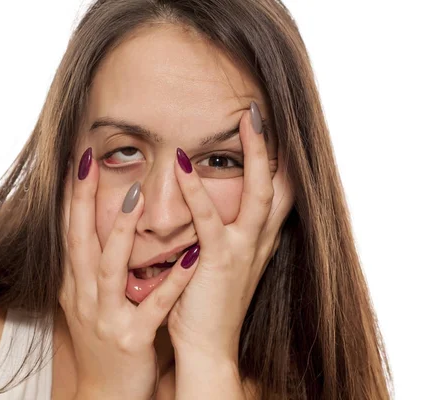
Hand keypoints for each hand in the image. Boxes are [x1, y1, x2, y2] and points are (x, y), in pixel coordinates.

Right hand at [59, 148, 196, 399]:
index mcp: (74, 286)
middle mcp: (83, 297)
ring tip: (135, 195)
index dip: (68, 197)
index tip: (76, 160)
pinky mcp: (130, 339)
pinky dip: (170, 281)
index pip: (67, 233)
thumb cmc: (101, 341)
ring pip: (109, 267)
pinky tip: (189, 257)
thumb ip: (88, 267)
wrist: (105, 395)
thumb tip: (89, 227)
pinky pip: (153, 305)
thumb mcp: (85, 302)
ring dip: (119, 230)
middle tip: (87, 161)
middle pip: (78, 241)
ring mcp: (104, 318)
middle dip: (80, 200)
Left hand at [167, 102, 294, 363]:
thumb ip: (220, 231)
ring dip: (255, 154)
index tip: (268, 127)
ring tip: (245, 120)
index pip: (279, 191)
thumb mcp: (221, 260)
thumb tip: (207, 202)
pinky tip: (180, 163)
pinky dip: (195, 190)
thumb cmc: (206, 301)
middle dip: (273, 147)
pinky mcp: (220, 262)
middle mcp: (258, 240)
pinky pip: (210, 220)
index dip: (279, 158)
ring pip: (260, 193)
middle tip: (260, 112)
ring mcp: (243, 250)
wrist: (206, 345)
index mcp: (257, 239)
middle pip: (280, 184)